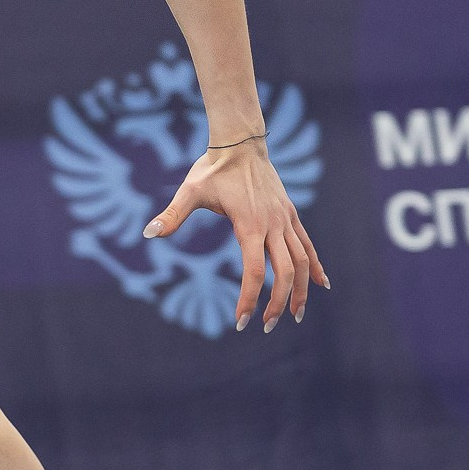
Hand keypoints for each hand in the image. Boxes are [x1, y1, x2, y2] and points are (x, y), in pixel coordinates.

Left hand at [143, 141, 329, 330]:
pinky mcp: (290, 214)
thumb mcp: (190, 190)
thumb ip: (172, 215)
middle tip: (268, 326)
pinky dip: (315, 265)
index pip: (255, 271)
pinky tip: (321, 284)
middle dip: (279, 303)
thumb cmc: (213, 168)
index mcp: (250, 224)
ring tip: (297, 315)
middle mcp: (273, 224)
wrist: (240, 143)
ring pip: (302, 261)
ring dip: (301, 291)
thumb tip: (147, 233)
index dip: (249, 298)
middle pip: (285, 272)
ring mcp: (285, 219)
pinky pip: (307, 244)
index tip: (241, 321)